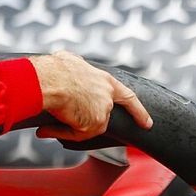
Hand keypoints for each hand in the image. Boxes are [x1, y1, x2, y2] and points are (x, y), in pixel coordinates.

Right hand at [28, 51, 151, 140]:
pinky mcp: (92, 125)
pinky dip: (61, 133)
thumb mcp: (72, 61)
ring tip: (50, 115)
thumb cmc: (56, 68)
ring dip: (69, 124)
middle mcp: (108, 98)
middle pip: (102, 115)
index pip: (129, 98)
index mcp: (106, 81)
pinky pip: (75, 134)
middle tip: (69, 114)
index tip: (147, 123)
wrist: (50, 80)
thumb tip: (71, 65)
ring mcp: (102, 112)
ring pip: (86, 126)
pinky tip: (47, 129)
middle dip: (87, 117)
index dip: (138, 111)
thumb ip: (79, 66)